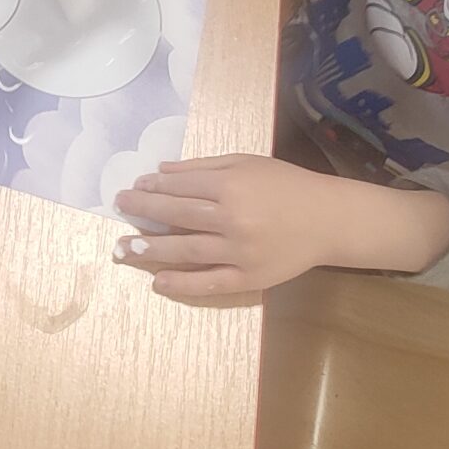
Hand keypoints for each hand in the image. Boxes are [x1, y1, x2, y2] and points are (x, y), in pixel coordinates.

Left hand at [112, 155, 345, 297]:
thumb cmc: (286, 185)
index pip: (181, 186)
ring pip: (186, 251)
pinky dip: (183, 285)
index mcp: (231, 185)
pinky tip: (158, 283)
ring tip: (124, 249)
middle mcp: (232, 218)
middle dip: (143, 211)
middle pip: (176, 216)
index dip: (154, 187)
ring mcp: (240, 252)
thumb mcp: (246, 163)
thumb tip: (161, 171)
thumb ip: (202, 166)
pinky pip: (210, 284)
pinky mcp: (250, 278)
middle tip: (119, 208)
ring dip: (151, 249)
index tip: (135, 187)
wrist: (329, 220)